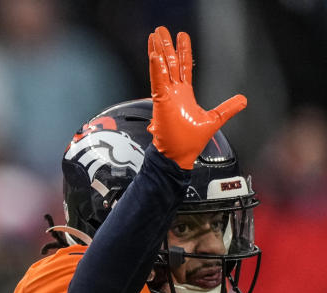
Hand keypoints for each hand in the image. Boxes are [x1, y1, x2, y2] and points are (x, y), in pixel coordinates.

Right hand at [147, 25, 245, 168]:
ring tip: (155, 36)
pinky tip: (155, 55)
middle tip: (161, 31)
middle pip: (168, 64)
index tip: (181, 37)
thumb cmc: (189, 143)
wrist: (179, 157)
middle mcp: (173, 93)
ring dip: (158, 51)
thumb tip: (243, 100)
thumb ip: (227, 108)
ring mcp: (165, 97)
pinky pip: (158, 81)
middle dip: (166, 46)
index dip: (182, 52)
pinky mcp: (161, 102)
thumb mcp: (214, 119)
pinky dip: (156, 68)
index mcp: (183, 95)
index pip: (182, 68)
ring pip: (161, 69)